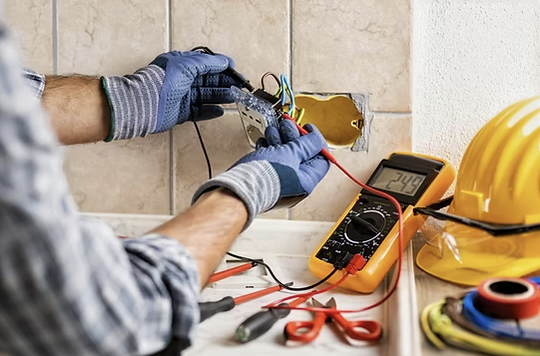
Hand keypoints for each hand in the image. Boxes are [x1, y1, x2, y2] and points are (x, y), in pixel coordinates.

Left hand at [101, 50, 244, 140]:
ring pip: (205, 96)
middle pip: (208, 81)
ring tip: (234, 98)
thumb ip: (207, 62)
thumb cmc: (161, 81)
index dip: (221, 66)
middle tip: (239, 86)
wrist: (145, 103)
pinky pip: (199, 112)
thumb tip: (224, 61)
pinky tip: (220, 111)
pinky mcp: (181, 113)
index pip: (206, 64)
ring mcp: (182, 97)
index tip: (235, 70)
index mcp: (182, 64)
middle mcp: (182, 80)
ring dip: (220, 96)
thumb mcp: (186, 65)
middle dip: (224, 83)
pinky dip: (210, 111)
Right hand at [192, 120, 329, 228]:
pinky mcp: (264, 177)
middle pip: (300, 154)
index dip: (316, 141)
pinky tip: (264, 142)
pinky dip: (268, 148)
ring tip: (273, 132)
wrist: (238, 189)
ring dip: (279, 139)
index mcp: (306, 181)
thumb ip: (307, 144)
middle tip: (287, 126)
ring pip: (284, 154)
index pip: (321, 159)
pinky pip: (271, 159)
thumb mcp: (291, 154)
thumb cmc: (264, 177)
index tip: (307, 129)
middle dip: (293, 136)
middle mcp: (294, 183)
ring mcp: (278, 181)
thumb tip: (316, 139)